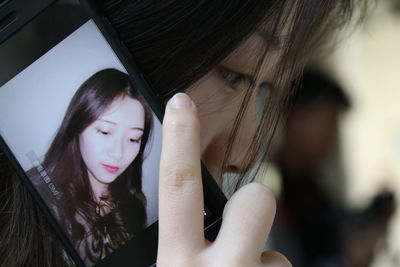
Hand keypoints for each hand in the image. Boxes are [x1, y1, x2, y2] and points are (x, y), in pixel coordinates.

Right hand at [158, 93, 290, 266]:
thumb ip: (177, 246)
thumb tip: (187, 223)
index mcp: (177, 262)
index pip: (178, 184)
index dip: (180, 138)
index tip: (181, 102)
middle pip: (256, 199)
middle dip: (254, 200)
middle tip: (243, 225)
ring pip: (276, 249)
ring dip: (259, 260)